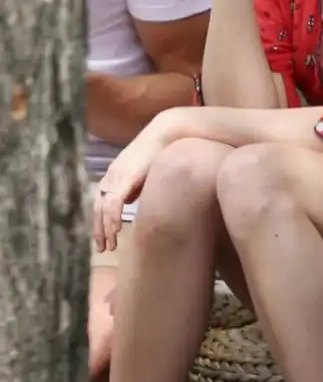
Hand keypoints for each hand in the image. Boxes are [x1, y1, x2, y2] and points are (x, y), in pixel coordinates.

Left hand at [93, 115, 171, 252]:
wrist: (165, 133)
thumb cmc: (158, 151)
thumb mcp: (143, 173)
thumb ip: (134, 188)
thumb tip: (128, 202)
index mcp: (113, 175)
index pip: (100, 202)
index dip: (99, 221)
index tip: (103, 237)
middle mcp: (110, 176)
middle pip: (97, 207)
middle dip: (98, 229)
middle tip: (102, 247)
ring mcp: (116, 176)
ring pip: (103, 208)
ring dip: (105, 228)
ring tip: (110, 245)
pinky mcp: (125, 177)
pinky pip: (114, 202)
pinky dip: (112, 217)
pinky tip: (116, 230)